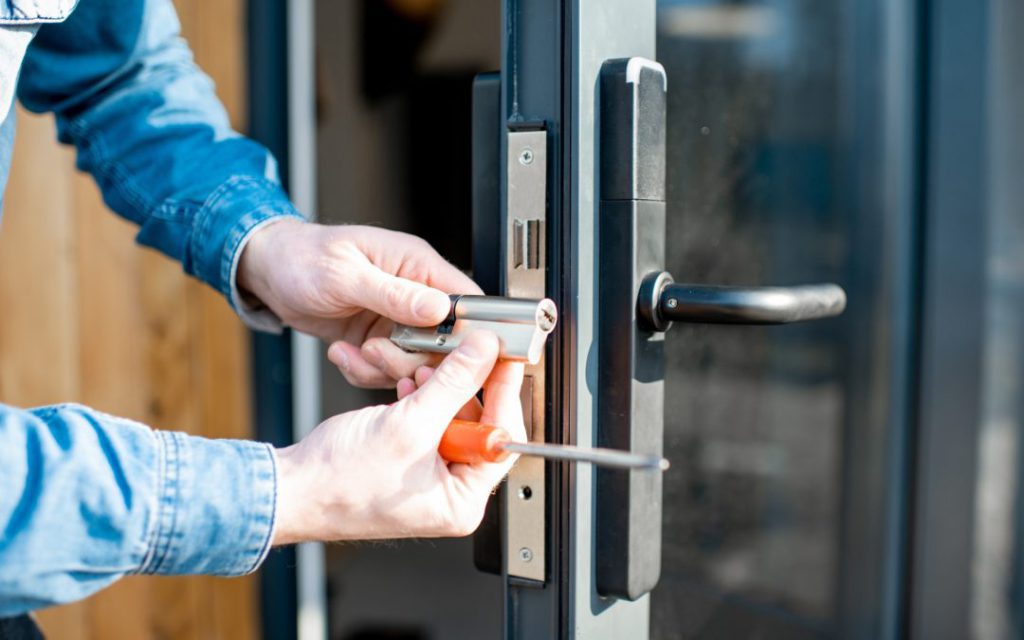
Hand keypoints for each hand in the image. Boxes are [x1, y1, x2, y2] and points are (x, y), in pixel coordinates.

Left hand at [238, 219, 481, 387]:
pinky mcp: (378, 340)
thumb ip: (394, 293)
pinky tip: (342, 352)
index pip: (466, 301)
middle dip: (411, 358)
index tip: (446, 354)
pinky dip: (363, 371)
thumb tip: (439, 308)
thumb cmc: (302, 257)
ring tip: (353, 352)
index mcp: (417, 265)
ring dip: (382, 367)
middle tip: (376, 351)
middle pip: (444, 342)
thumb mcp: (345, 274)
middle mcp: (414, 294)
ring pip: (415, 362)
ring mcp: (397, 320)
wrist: (269, 272)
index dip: (467, 332)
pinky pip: (386, 370)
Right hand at [271, 332, 525, 542]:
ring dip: (438, 388)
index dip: (504, 392)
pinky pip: (428, 421)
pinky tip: (409, 385)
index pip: (502, 438)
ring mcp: (429, 477)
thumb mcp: (409, 424)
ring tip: (423, 370)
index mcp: (462, 502)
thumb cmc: (339, 482)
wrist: (290, 489)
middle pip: (479, 424)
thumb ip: (454, 384)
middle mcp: (450, 493)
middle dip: (464, 387)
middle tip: (465, 353)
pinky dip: (421, 399)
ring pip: (451, 417)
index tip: (505, 358)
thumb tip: (484, 354)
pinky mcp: (409, 461)